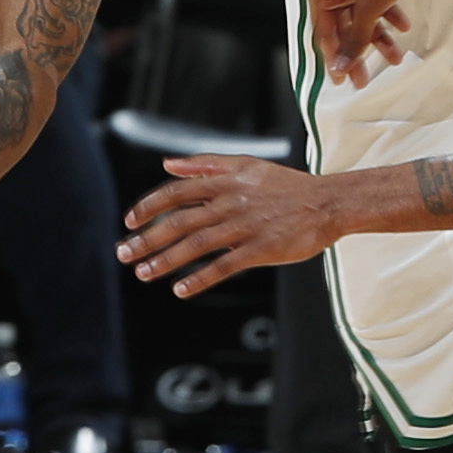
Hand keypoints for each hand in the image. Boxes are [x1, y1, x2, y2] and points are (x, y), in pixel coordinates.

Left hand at [118, 155, 340, 297]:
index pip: (176, 192)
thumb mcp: (246, 164)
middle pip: (179, 221)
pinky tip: (181, 289)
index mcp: (226, 181)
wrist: (328, 203)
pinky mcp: (261, 249)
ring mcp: (246, 227)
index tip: (130, 221)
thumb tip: (167, 164)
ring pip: (196, 244)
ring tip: (144, 272)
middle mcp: (231, 203)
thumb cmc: (287, 186)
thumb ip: (205, 164)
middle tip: (124, 253)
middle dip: (147, 238)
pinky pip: (224, 266)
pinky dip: (200, 278)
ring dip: (166, 260)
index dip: (149, 207)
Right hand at [309, 0, 423, 86]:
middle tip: (365, 79)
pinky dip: (385, 14)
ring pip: (360, 17)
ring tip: (395, 55)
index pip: (325, 35)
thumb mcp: (370, 7)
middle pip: (342, 29)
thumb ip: (355, 39)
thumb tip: (342, 65)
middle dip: (359, 52)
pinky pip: (371, 1)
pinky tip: (402, 25)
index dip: (336, 60)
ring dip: (377, 36)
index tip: (344, 81)